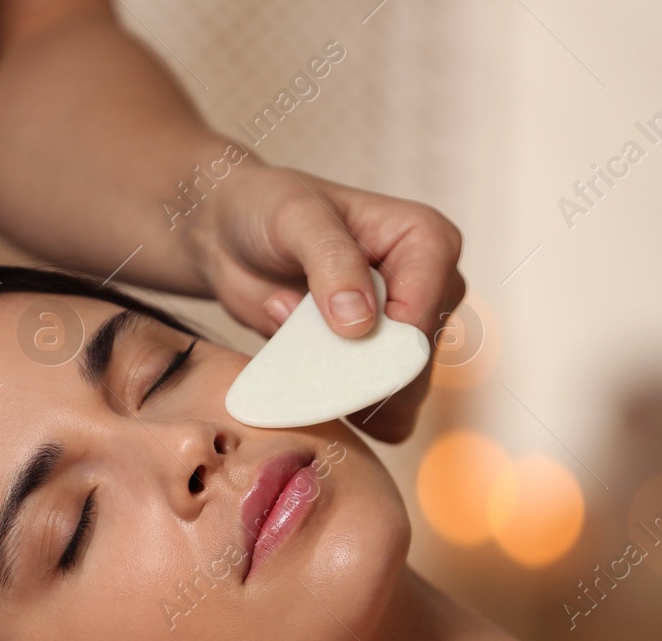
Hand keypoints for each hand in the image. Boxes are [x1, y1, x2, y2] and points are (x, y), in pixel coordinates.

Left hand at [186, 164, 464, 443]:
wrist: (231, 236)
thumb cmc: (268, 208)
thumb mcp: (296, 218)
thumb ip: (332, 261)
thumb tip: (362, 322)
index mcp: (428, 242)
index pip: (422, 315)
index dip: (382, 347)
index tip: (331, 350)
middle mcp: (430, 289)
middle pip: (414, 364)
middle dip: (358, 375)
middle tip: (301, 354)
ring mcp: (404, 331)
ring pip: (397, 396)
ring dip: (339, 388)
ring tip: (294, 344)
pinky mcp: (375, 362)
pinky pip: (371, 409)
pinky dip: (332, 403)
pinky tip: (300, 369)